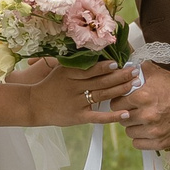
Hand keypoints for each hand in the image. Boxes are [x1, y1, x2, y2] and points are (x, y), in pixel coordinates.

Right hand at [16, 57, 139, 127]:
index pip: (90, 69)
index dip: (105, 66)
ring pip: (102, 96)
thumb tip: (97, 53)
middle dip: (120, 76)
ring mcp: (76, 103)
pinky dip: (112, 116)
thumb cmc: (50, 85)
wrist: (34, 105)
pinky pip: (98, 117)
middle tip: (135, 71)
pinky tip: (126, 113)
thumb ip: (76, 63)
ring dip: (120, 90)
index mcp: (69, 74)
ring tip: (135, 84)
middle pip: (101, 81)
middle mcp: (74, 88)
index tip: (119, 62)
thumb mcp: (60, 70)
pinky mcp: (78, 117)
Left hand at [121, 60, 169, 150]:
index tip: (125, 103)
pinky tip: (147, 131)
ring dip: (134, 127)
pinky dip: (141, 138)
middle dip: (127, 114)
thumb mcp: (157, 74)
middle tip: (135, 111)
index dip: (120, 103)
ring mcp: (154, 130)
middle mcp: (147, 115)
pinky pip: (138, 144)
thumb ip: (139, 70)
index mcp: (142, 97)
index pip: (116, 104)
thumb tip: (126, 69)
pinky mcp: (161, 142)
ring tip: (142, 121)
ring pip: (129, 132)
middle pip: (122, 119)